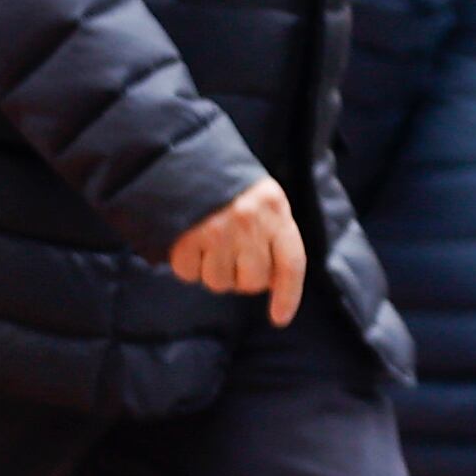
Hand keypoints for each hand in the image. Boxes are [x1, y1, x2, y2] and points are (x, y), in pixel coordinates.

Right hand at [165, 176, 306, 327]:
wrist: (185, 157)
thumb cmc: (232, 187)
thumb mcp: (266, 201)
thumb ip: (275, 236)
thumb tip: (274, 283)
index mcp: (275, 212)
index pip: (291, 264)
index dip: (288, 296)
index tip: (279, 318)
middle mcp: (249, 223)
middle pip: (252, 282)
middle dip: (243, 279)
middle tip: (234, 258)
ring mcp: (215, 230)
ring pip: (219, 283)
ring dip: (214, 273)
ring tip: (211, 248)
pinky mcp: (184, 236)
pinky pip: (188, 273)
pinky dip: (188, 267)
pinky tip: (190, 245)